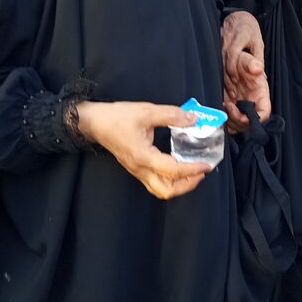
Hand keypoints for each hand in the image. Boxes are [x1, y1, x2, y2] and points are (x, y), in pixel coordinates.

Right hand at [75, 101, 211, 198]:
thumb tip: (193, 118)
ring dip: (179, 185)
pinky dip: (170, 180)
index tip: (207, 165)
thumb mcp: (146, 111)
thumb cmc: (117, 117)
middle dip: (187, 184)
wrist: (94, 122)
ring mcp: (136, 171)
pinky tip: (178, 168)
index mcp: (143, 156)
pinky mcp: (136, 168)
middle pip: (166, 190)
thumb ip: (171, 115)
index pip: (172, 170)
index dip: (192, 169)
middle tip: (201, 171)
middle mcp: (140, 169)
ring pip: (160, 190)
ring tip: (193, 172)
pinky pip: (155, 182)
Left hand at [221, 11, 270, 131]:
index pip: (264, 112)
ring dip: (229, 121)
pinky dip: (221, 118)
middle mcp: (251, 95)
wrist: (231, 30)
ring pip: (238, 122)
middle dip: (238, 121)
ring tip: (219, 108)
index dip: (255, 119)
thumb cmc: (242, 35)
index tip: (240, 112)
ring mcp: (239, 97)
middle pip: (249, 121)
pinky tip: (213, 108)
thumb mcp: (246, 42)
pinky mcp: (228, 96)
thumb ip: (249, 59)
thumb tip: (257, 67)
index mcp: (260, 87)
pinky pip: (226, 116)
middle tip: (225, 108)